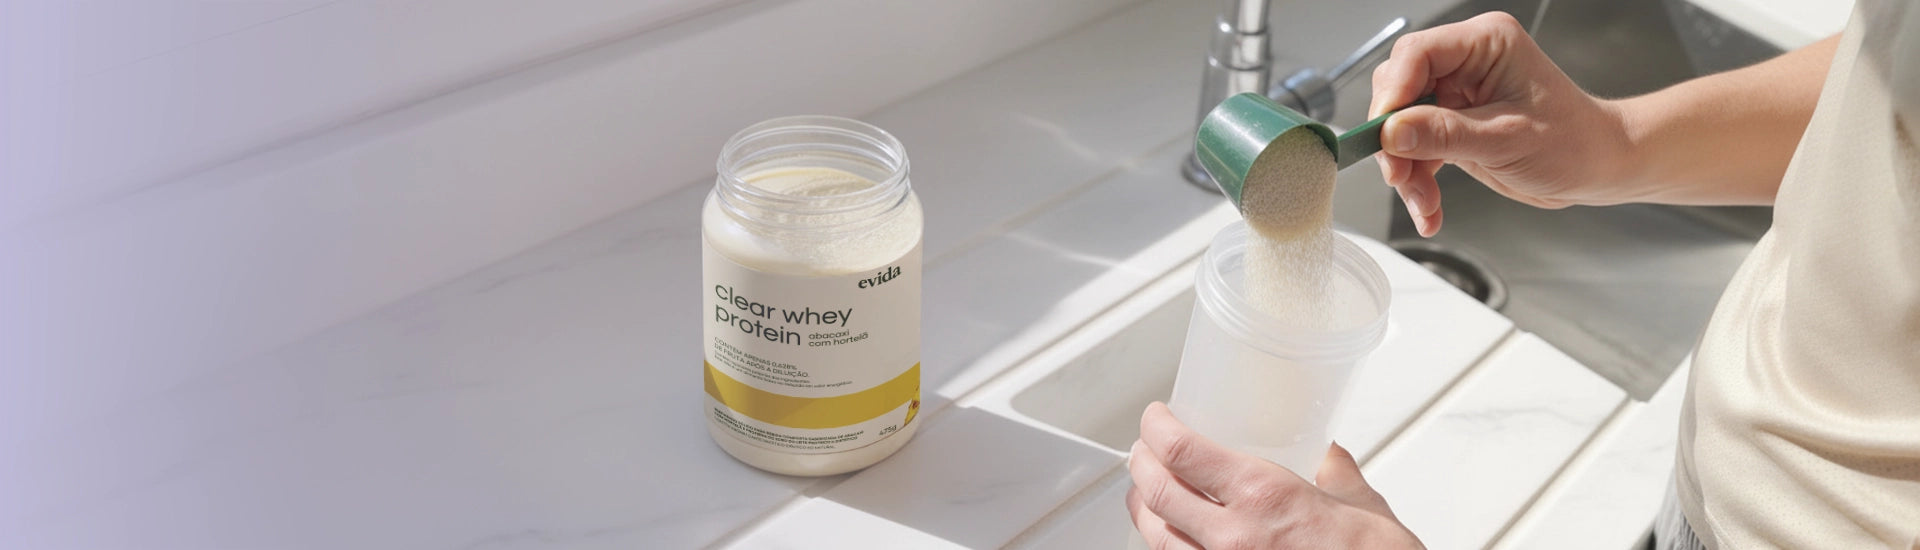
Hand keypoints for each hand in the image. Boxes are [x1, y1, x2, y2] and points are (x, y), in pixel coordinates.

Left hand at [1125, 402, 1423, 548]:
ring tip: (1149, 490)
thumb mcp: (1364, 508)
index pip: (1179, 450)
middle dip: (1140, 464)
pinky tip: (1174, 534)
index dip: (1154, 428)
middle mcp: (1233, 536)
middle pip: (1154, 492)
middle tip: (1145, 449)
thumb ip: (1339, 476)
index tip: (1155, 418)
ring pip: (1155, 536)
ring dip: (1144, 507)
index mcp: (1263, 496)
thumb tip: (1329, 457)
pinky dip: (1167, 544)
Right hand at [1370, 12, 1635, 235]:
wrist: (1598, 169)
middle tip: (1401, 175)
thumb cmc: (1575, 142)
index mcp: (1485, 44)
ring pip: (1400, 124)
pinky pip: (1415, 148)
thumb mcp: (1507, 140)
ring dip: (1406, 168)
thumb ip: (1445, 134)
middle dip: (1396, 139)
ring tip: (1424, 201)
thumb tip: (1392, 132)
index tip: (1383, 135)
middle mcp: (1466, 63)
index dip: (1393, 94)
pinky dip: (1418, 180)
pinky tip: (1429, 208)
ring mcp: (1456, 94)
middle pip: (1400, 89)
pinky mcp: (1452, 124)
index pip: (1417, 54)